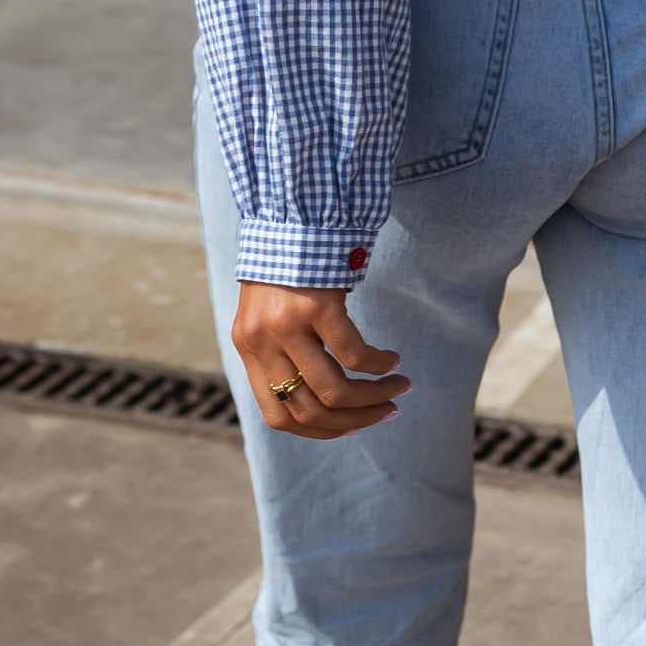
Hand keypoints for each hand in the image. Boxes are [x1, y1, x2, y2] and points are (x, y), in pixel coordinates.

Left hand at [231, 283, 407, 436]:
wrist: (288, 214)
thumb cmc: (284, 266)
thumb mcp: (267, 315)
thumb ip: (280, 352)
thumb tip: (322, 397)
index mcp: (248, 350)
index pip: (279, 419)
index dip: (319, 431)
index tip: (351, 425)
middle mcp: (263, 342)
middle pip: (311, 410)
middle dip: (356, 419)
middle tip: (387, 411)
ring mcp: (289, 325)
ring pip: (335, 390)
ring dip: (373, 397)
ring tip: (397, 387)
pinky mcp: (317, 305)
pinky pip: (354, 354)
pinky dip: (378, 364)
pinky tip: (391, 359)